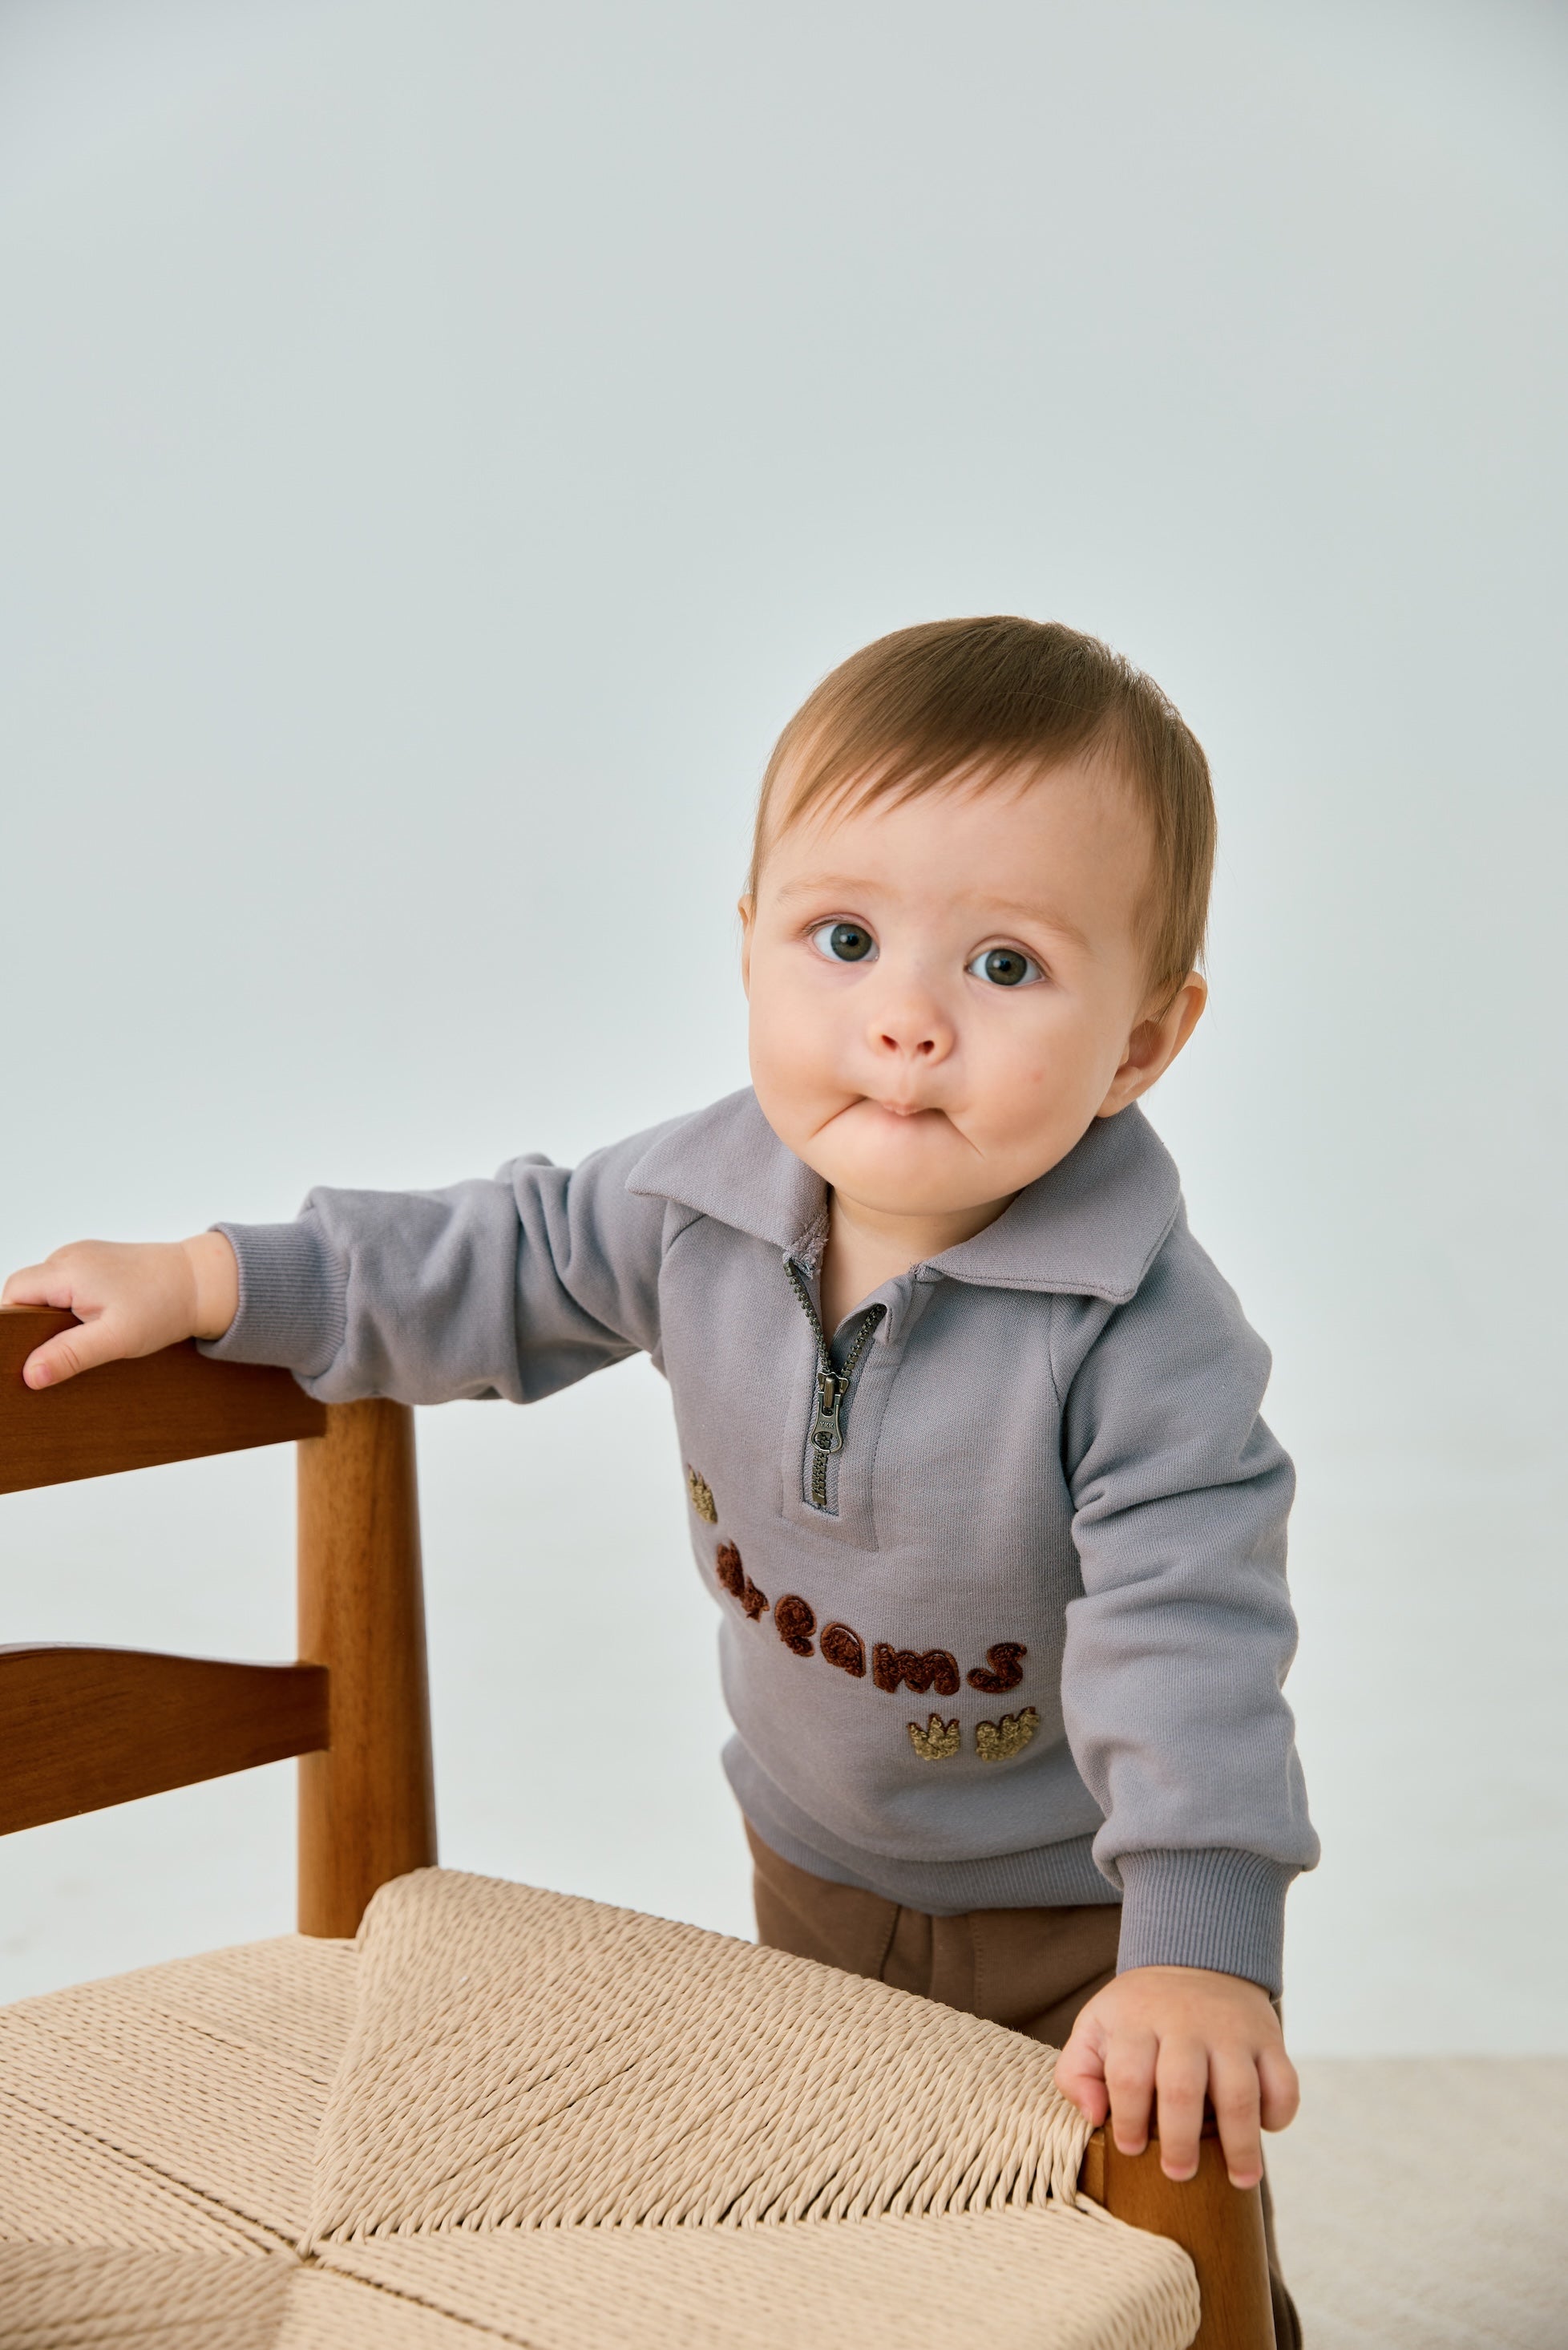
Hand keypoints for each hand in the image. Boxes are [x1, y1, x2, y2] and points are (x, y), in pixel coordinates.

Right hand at [2, 1233, 239, 1387]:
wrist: (202, 1281)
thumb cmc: (163, 1305)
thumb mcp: (115, 1339)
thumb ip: (69, 1355)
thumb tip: (29, 1374)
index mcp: (67, 1270)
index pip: (13, 1294)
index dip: (13, 1324)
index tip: (30, 1351)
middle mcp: (69, 1256)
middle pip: (27, 1292)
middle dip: (35, 1323)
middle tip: (65, 1349)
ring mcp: (82, 1256)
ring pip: (47, 1289)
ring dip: (56, 1315)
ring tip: (88, 1335)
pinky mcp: (96, 1262)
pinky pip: (67, 1285)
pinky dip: (72, 1305)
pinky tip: (98, 1321)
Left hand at [1055, 1963, 1297, 2189]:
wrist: (1194, 1957)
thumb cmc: (1139, 2012)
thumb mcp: (1095, 2027)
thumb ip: (1077, 2071)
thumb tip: (1093, 2115)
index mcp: (1137, 2020)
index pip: (1129, 2077)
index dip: (1128, 2120)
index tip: (1130, 2149)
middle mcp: (1186, 2022)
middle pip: (1182, 2089)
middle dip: (1180, 2141)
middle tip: (1178, 2174)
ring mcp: (1231, 2029)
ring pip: (1239, 2091)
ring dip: (1240, 2143)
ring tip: (1240, 2179)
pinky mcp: (1268, 2037)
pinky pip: (1283, 2081)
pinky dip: (1279, 2113)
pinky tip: (1265, 2130)